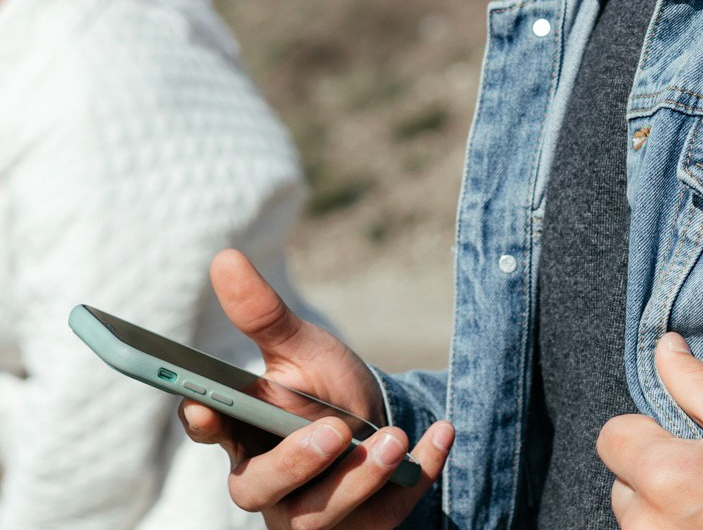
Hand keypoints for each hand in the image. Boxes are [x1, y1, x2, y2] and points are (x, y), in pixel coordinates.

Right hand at [178, 249, 453, 528]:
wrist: (379, 420)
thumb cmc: (325, 386)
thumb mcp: (301, 345)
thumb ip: (263, 314)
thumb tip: (224, 257)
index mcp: (242, 431)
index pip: (210, 431)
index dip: (205, 420)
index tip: (207, 403)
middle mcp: (266, 482)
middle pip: (258, 488)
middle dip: (296, 463)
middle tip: (335, 431)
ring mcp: (309, 513)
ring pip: (318, 516)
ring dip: (360, 479)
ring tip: (395, 441)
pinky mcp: (358, 529)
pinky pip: (382, 520)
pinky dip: (418, 478)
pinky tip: (440, 436)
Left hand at [597, 333, 702, 529]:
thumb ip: (696, 382)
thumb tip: (664, 346)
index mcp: (665, 474)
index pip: (612, 435)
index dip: (645, 429)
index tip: (683, 439)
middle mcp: (647, 524)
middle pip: (622, 480)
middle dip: (653, 471)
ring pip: (637, 518)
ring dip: (662, 508)